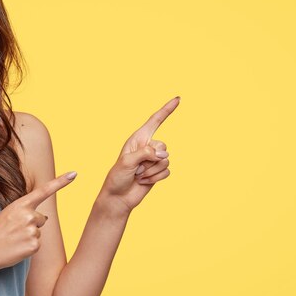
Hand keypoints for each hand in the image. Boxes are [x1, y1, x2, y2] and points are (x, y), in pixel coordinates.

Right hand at [0, 172, 76, 273]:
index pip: (44, 191)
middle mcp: (28, 215)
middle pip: (41, 219)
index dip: (60, 182)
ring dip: (28, 238)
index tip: (74, 173)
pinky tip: (16, 249)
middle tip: (13, 232)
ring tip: (12, 241)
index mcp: (20, 204)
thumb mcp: (8, 215)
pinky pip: (37, 245)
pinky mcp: (34, 245)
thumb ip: (26, 212)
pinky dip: (28, 248)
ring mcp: (32, 230)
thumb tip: (46, 218)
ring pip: (38, 233)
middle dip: (31, 225)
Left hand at [99, 96, 179, 213]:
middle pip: (163, 146)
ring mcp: (153, 159)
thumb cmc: (117, 177)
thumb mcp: (127, 161)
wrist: (118, 197)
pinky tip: (143, 181)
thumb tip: (163, 153)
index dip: (167, 109)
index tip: (178, 99)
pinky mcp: (158, 171)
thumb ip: (145, 153)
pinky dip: (155, 178)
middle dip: (152, 159)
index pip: (155, 120)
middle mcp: (147, 146)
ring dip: (152, 171)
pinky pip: (167, 171)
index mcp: (138, 138)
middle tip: (137, 168)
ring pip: (166, 160)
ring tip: (138, 175)